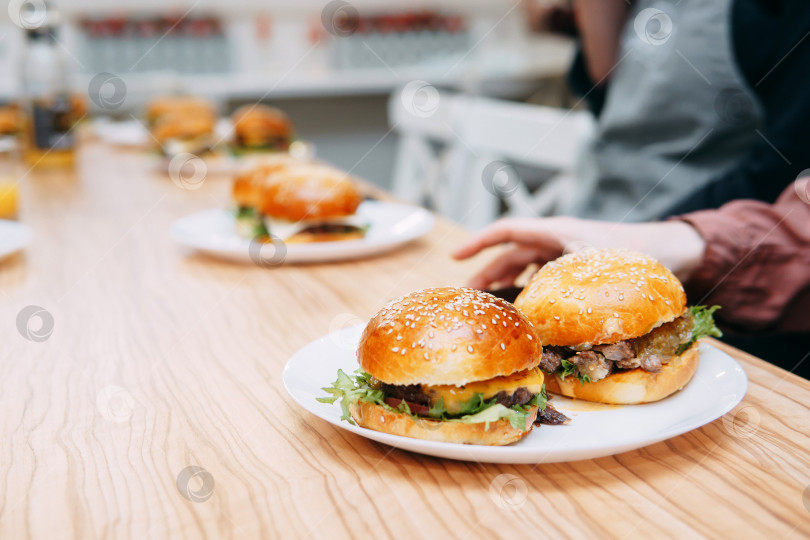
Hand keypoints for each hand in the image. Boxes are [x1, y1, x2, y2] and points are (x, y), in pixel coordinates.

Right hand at [452, 216, 705, 289]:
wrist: (675, 253)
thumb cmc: (635, 252)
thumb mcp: (590, 268)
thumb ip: (557, 287)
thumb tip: (528, 314)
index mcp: (555, 231)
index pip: (506, 231)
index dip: (478, 243)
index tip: (455, 256)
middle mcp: (558, 240)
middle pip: (512, 253)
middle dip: (488, 271)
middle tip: (471, 295)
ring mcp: (568, 254)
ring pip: (528, 266)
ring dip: (509, 283)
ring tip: (495, 305)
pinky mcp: (580, 268)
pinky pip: (547, 277)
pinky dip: (534, 290)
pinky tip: (530, 310)